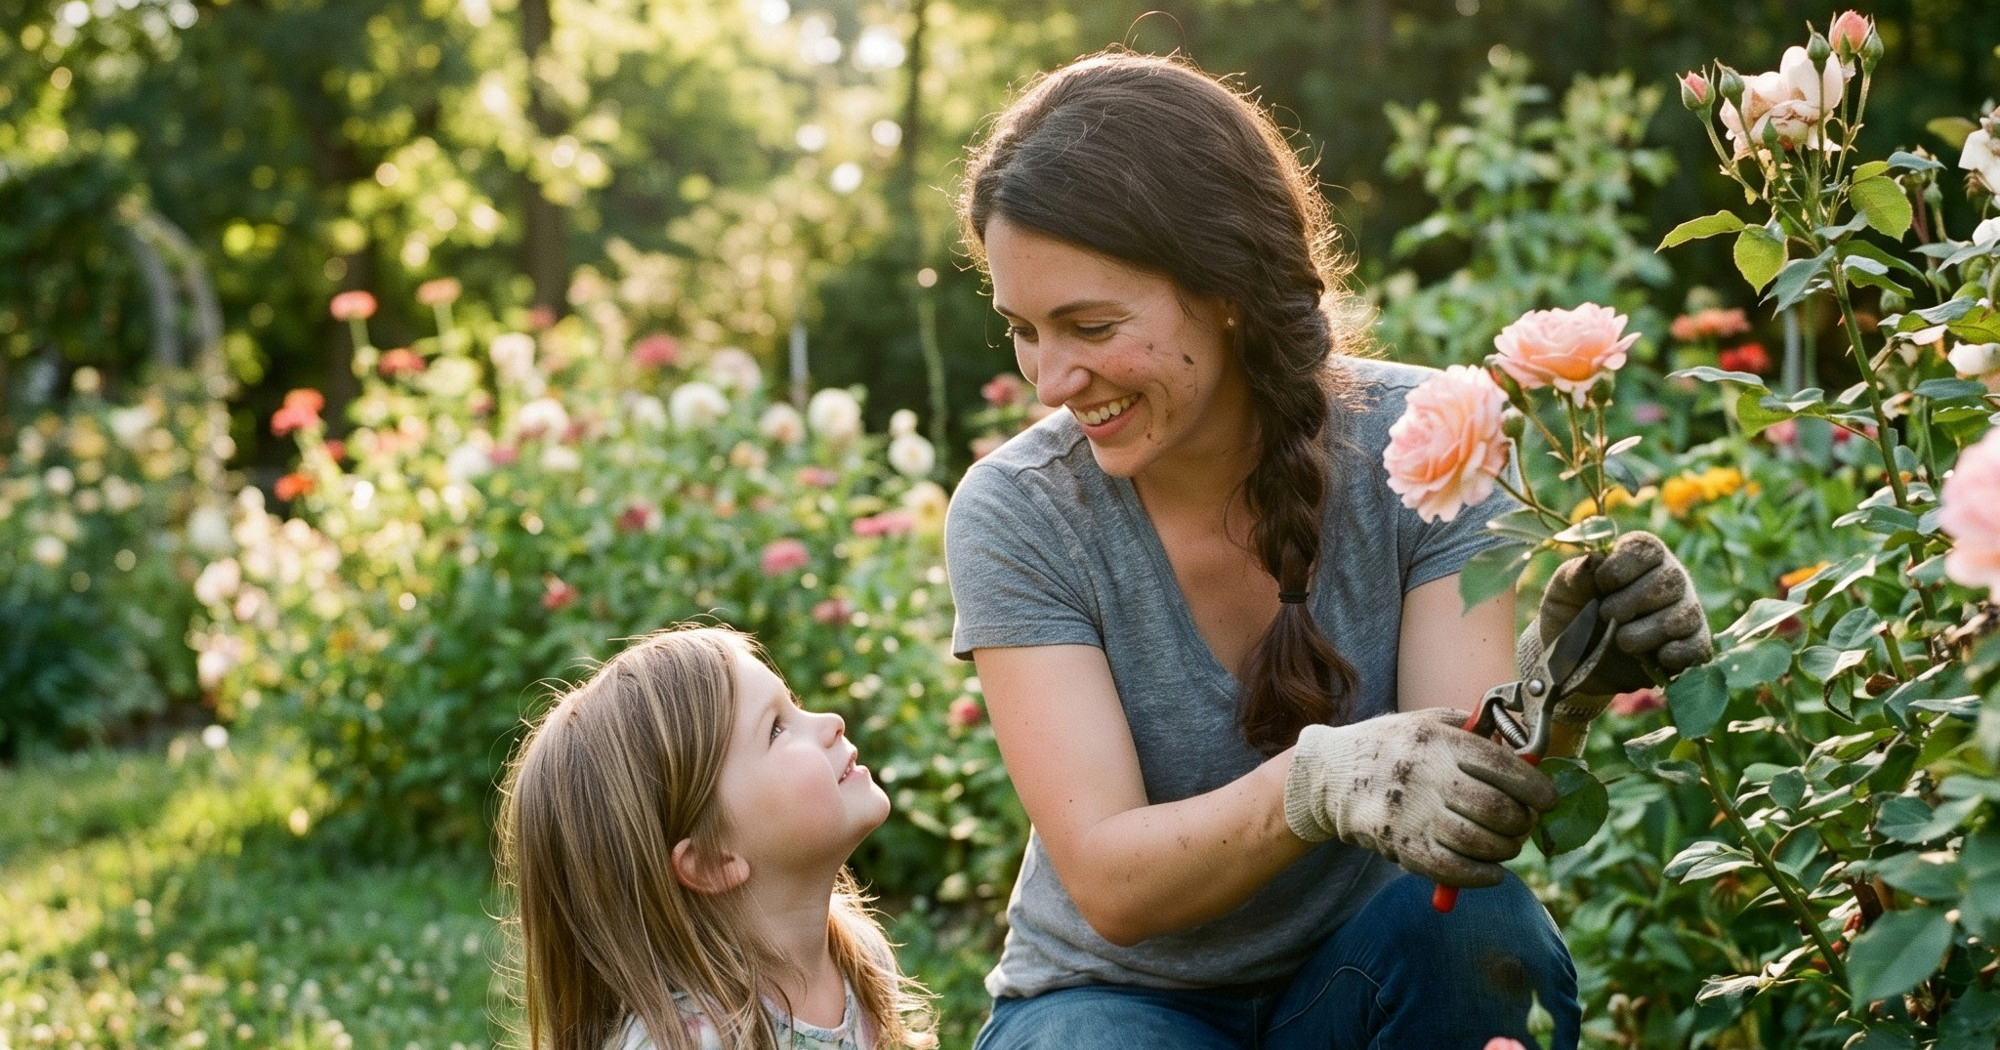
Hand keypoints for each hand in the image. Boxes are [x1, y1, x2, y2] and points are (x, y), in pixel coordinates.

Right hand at [1283, 708, 1557, 887]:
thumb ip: (1473, 733)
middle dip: (1522, 822)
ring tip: (1506, 845)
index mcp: (1438, 740)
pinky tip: (1491, 871)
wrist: (1329, 776)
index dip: (1535, 787)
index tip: (1547, 799)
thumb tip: (1526, 758)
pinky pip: (1453, 870)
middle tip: (1524, 824)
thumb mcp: (1426, 722)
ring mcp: (1411, 813)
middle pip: (1497, 808)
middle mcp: (1426, 775)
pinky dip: (1482, 876)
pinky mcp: (1400, 846)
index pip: (1503, 766)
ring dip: (1505, 850)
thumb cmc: (1390, 747)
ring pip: (1480, 842)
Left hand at [1534, 530, 1712, 695]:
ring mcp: (1685, 612)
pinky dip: (1677, 654)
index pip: (1646, 547)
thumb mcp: (1562, 594)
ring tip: (1622, 641)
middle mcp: (1670, 579)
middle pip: (1670, 579)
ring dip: (1646, 632)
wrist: (1576, 665)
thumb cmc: (1572, 617)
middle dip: (1631, 602)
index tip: (1601, 584)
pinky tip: (1656, 657)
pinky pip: (1698, 647)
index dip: (1621, 566)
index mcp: (1639, 557)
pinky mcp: (1691, 646)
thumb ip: (1575, 575)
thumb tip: (1594, 559)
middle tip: (1605, 616)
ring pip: (1683, 616)